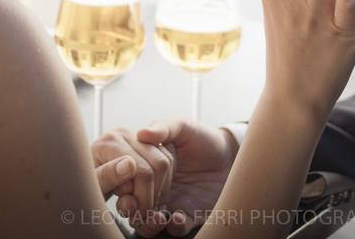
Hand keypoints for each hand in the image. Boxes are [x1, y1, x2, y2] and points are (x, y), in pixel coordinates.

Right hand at [95, 120, 237, 236]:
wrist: (232, 153)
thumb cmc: (203, 138)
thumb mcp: (182, 127)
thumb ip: (163, 128)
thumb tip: (142, 132)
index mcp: (148, 168)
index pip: (126, 182)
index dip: (122, 186)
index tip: (124, 186)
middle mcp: (155, 189)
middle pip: (133, 207)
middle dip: (131, 211)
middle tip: (133, 207)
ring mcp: (171, 203)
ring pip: (150, 223)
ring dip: (149, 224)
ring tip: (156, 216)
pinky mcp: (190, 215)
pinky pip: (177, 227)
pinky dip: (174, 225)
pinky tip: (178, 216)